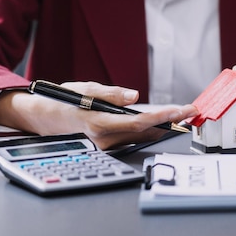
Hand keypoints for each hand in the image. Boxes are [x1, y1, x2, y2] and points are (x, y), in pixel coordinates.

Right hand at [0, 81, 197, 149]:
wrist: (44, 118)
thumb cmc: (63, 101)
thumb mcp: (86, 89)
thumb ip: (111, 94)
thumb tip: (133, 95)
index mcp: (99, 124)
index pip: (140, 122)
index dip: (164, 117)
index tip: (182, 110)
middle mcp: (105, 139)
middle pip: (146, 131)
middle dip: (171, 121)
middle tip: (191, 111)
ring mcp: (107, 145)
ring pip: (141, 136)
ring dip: (163, 126)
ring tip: (184, 115)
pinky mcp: (108, 145)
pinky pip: (133, 137)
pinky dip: (150, 129)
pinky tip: (163, 122)